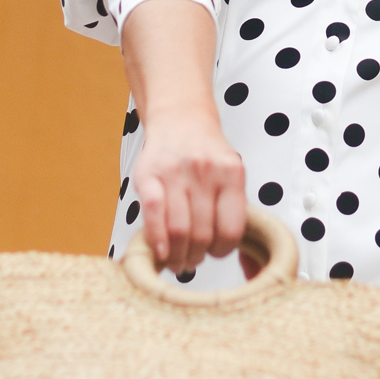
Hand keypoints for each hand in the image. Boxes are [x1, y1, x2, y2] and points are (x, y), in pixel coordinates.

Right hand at [130, 114, 247, 272]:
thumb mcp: (230, 172)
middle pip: (202, 235)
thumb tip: (222, 250)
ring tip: (177, 260)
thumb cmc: (206, 152)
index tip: (216, 253)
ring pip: (178, 230)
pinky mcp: (148, 174)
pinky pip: (152, 213)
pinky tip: (160, 252)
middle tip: (192, 261)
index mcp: (231, 174)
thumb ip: (230, 206)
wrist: (180, 117)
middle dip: (196, 257)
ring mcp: (175, 172)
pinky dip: (156, 239)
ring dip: (177, 255)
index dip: (223, 250)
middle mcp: (205, 172)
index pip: (231, 229)